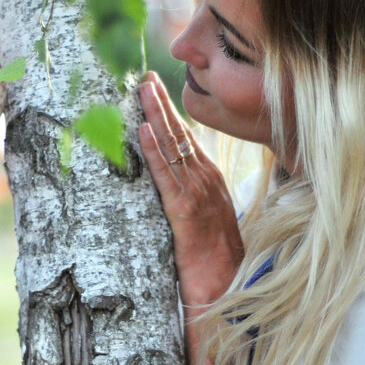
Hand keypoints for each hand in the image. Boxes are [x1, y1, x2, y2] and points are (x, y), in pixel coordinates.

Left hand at [137, 71, 243, 309]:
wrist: (223, 286)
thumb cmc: (213, 258)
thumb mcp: (204, 217)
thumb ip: (191, 196)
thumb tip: (172, 183)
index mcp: (211, 180)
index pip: (188, 138)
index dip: (172, 113)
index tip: (157, 90)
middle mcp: (206, 180)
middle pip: (181, 134)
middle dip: (162, 104)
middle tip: (145, 78)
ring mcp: (197, 192)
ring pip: (173, 147)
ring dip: (156, 116)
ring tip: (141, 91)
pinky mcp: (184, 209)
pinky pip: (166, 175)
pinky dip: (153, 151)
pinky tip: (143, 131)